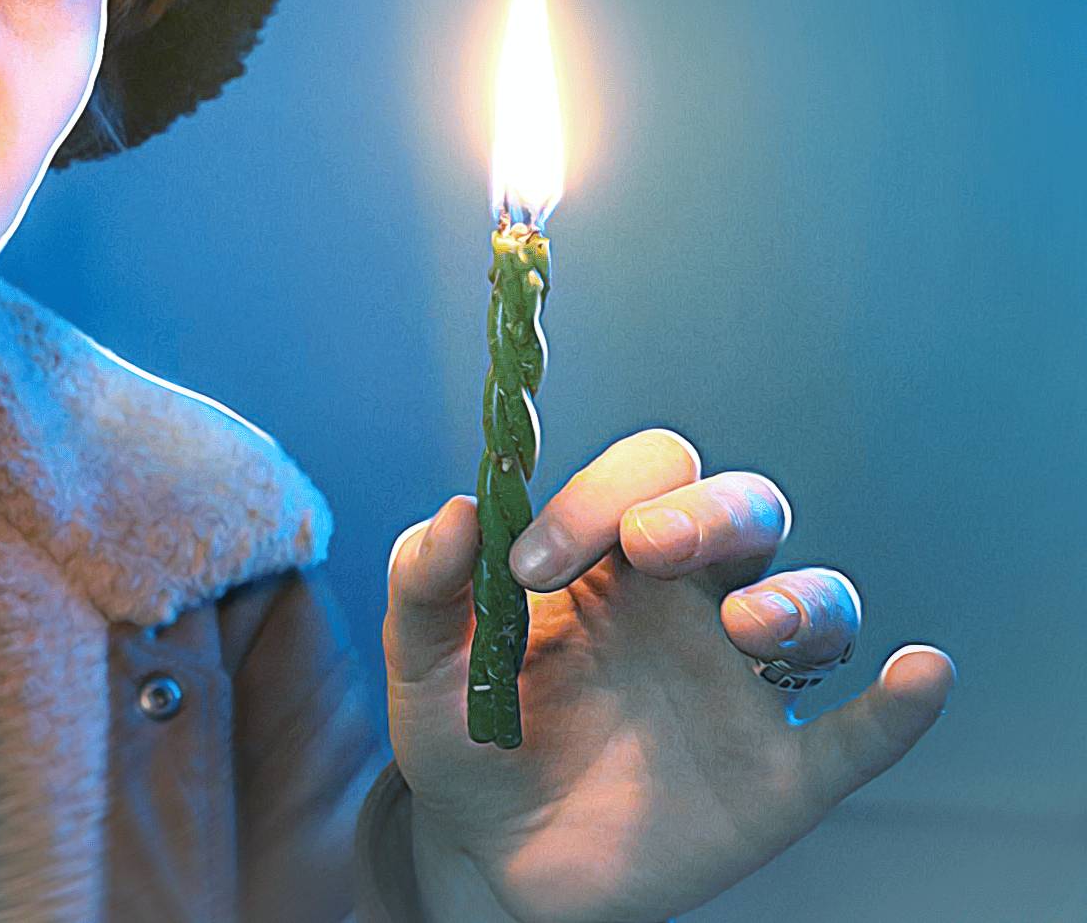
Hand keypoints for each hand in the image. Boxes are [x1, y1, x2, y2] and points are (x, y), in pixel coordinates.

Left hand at [381, 428, 955, 922]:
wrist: (493, 860)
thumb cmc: (466, 737)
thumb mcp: (419, 663)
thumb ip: (424, 585)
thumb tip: (458, 511)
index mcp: (610, 560)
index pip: (642, 479)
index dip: (599, 495)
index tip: (531, 562)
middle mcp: (691, 604)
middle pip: (745, 512)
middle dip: (711, 513)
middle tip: (651, 547)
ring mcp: (742, 688)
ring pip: (817, 605)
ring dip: (797, 601)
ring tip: (747, 627)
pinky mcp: (780, 776)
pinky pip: (860, 735)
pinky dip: (902, 705)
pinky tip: (919, 672)